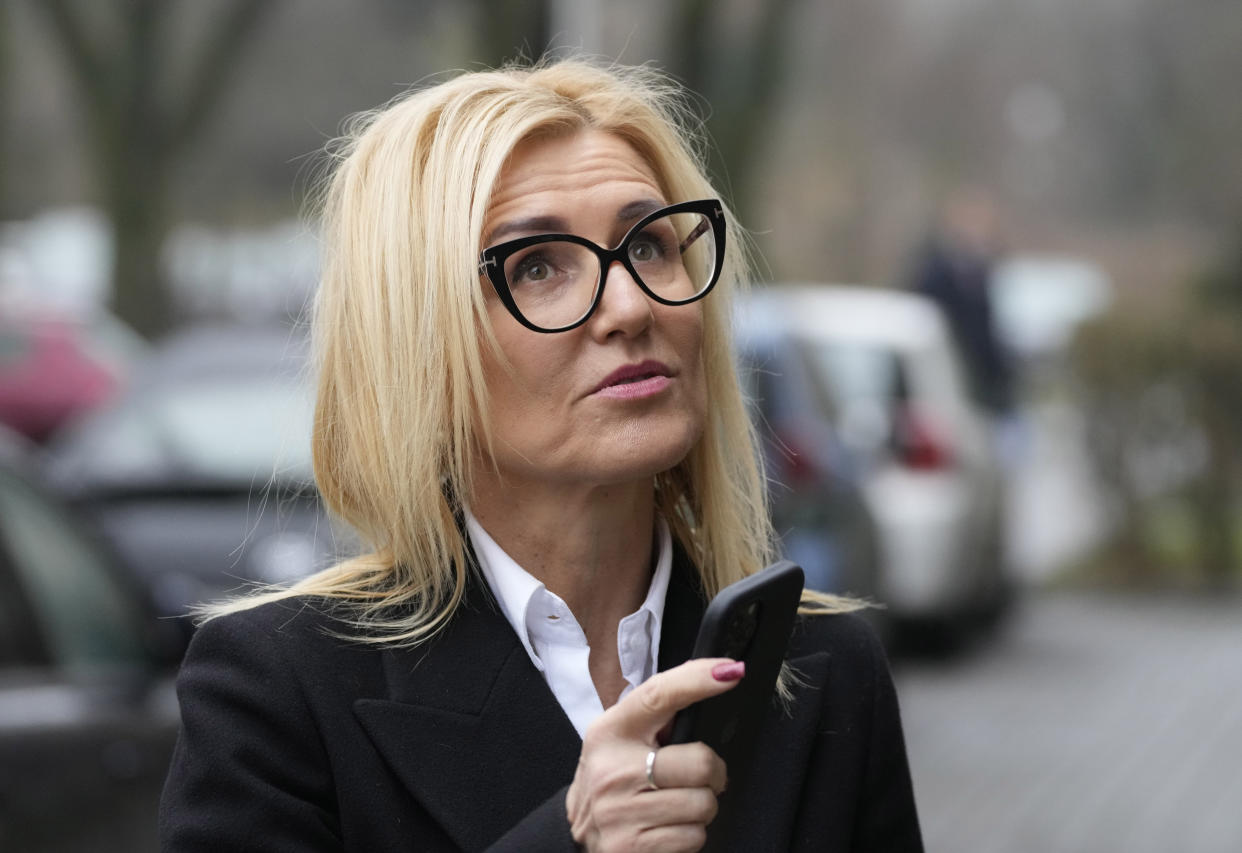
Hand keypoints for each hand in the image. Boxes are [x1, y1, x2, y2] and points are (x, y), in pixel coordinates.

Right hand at [565, 657, 743, 852]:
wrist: (574, 836)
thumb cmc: (612, 778)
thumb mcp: (620, 739)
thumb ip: (657, 716)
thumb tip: (713, 678)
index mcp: (612, 731)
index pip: (658, 695)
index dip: (697, 680)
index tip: (731, 671)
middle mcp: (614, 769)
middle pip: (700, 762)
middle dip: (712, 773)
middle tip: (697, 778)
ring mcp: (621, 812)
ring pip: (703, 804)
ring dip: (700, 807)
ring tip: (675, 806)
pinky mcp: (632, 847)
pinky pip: (694, 837)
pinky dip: (689, 835)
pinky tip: (667, 829)